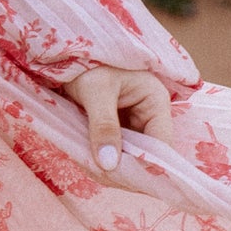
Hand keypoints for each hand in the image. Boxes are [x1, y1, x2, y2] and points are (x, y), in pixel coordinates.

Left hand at [64, 65, 175, 179]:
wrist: (68, 54)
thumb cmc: (88, 62)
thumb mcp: (96, 90)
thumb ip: (103, 125)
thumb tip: (109, 165)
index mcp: (156, 102)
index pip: (162, 145)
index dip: (146, 165)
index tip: (120, 177)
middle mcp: (150, 117)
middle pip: (147, 157)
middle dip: (124, 169)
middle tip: (98, 172)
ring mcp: (134, 127)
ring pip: (130, 160)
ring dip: (111, 168)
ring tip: (88, 165)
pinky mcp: (118, 133)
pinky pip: (115, 155)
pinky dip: (101, 162)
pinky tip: (86, 161)